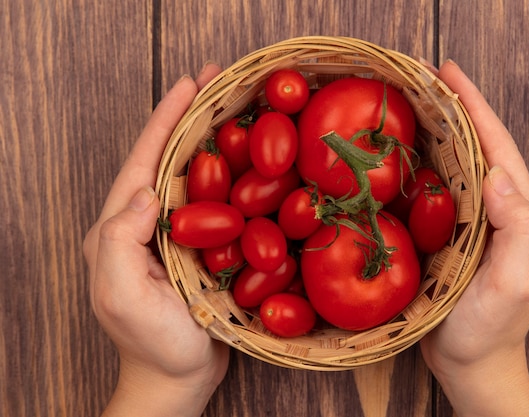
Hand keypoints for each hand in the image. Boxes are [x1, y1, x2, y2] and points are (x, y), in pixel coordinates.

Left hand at [83, 63, 228, 416]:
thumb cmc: (151, 343)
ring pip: (196, 174)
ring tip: (239, 109)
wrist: (177, 378)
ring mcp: (176, 234)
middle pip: (171, 157)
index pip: (145, 160)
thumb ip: (118, 241)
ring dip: (216, 138)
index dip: (167, 118)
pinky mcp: (201, 247)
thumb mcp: (120, 296)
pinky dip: (235, 175)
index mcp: (121, 226)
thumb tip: (142, 192)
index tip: (190, 83)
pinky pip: (219, 202)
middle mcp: (148, 222)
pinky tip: (256, 161)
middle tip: (220, 81)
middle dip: (192, 116)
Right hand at [419, 61, 528, 415]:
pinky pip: (437, 189)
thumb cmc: (491, 329)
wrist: (471, 364)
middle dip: (454, 107)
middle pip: (478, 146)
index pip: (498, 147)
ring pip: (457, 163)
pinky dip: (420, 163)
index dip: (474, 107)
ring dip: (436, 129)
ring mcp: (475, 221)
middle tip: (422, 78)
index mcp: (521, 212)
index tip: (447, 73)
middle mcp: (501, 209)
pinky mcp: (452, 234)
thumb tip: (500, 175)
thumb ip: (520, 229)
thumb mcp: (516, 282)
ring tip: (409, 103)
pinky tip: (398, 154)